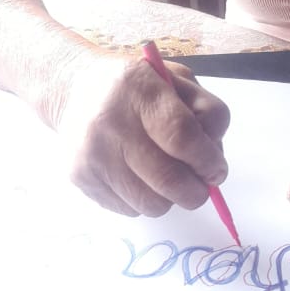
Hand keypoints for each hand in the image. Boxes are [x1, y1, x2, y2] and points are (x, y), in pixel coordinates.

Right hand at [54, 50, 230, 216]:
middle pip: (168, 179)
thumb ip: (207, 111)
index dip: (207, 161)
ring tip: (166, 177)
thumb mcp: (178, 80)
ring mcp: (91, 153)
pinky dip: (143, 201)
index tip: (216, 171)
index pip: (182, 137)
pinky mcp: (80, 178)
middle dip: (195, 192)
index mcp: (138, 87)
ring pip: (150, 204)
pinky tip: (137, 176)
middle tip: (200, 187)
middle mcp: (110, 121)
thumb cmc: (137, 88)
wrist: (73, 91)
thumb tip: (215, 160)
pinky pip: (129, 210)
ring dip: (169, 199)